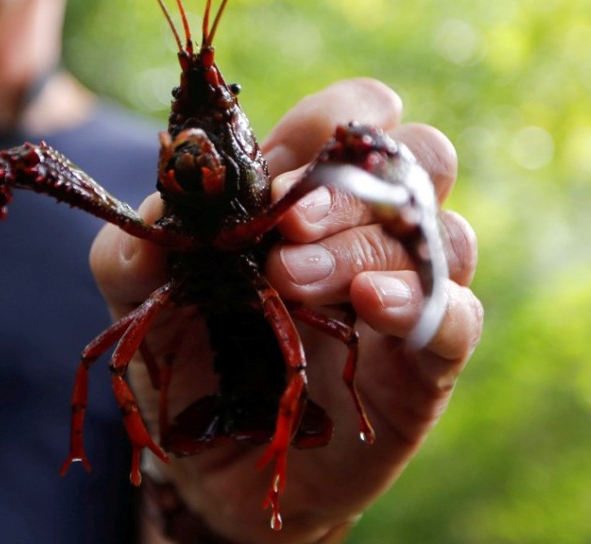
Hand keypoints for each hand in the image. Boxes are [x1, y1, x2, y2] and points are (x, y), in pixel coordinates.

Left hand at [91, 79, 482, 542]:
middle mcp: (368, 235)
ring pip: (440, 233)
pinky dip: (422, 301)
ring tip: (295, 280)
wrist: (213, 470)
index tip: (269, 171)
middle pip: (417, 159)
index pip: (353, 120)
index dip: (325, 122)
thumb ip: (133, 249)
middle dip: (348, 186)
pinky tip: (371, 309)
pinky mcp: (423, 365)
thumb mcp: (139, 303)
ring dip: (365, 247)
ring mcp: (403, 296)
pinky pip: (458, 316)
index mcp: (306, 197)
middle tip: (285, 228)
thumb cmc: (188, 364)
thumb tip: (165, 208)